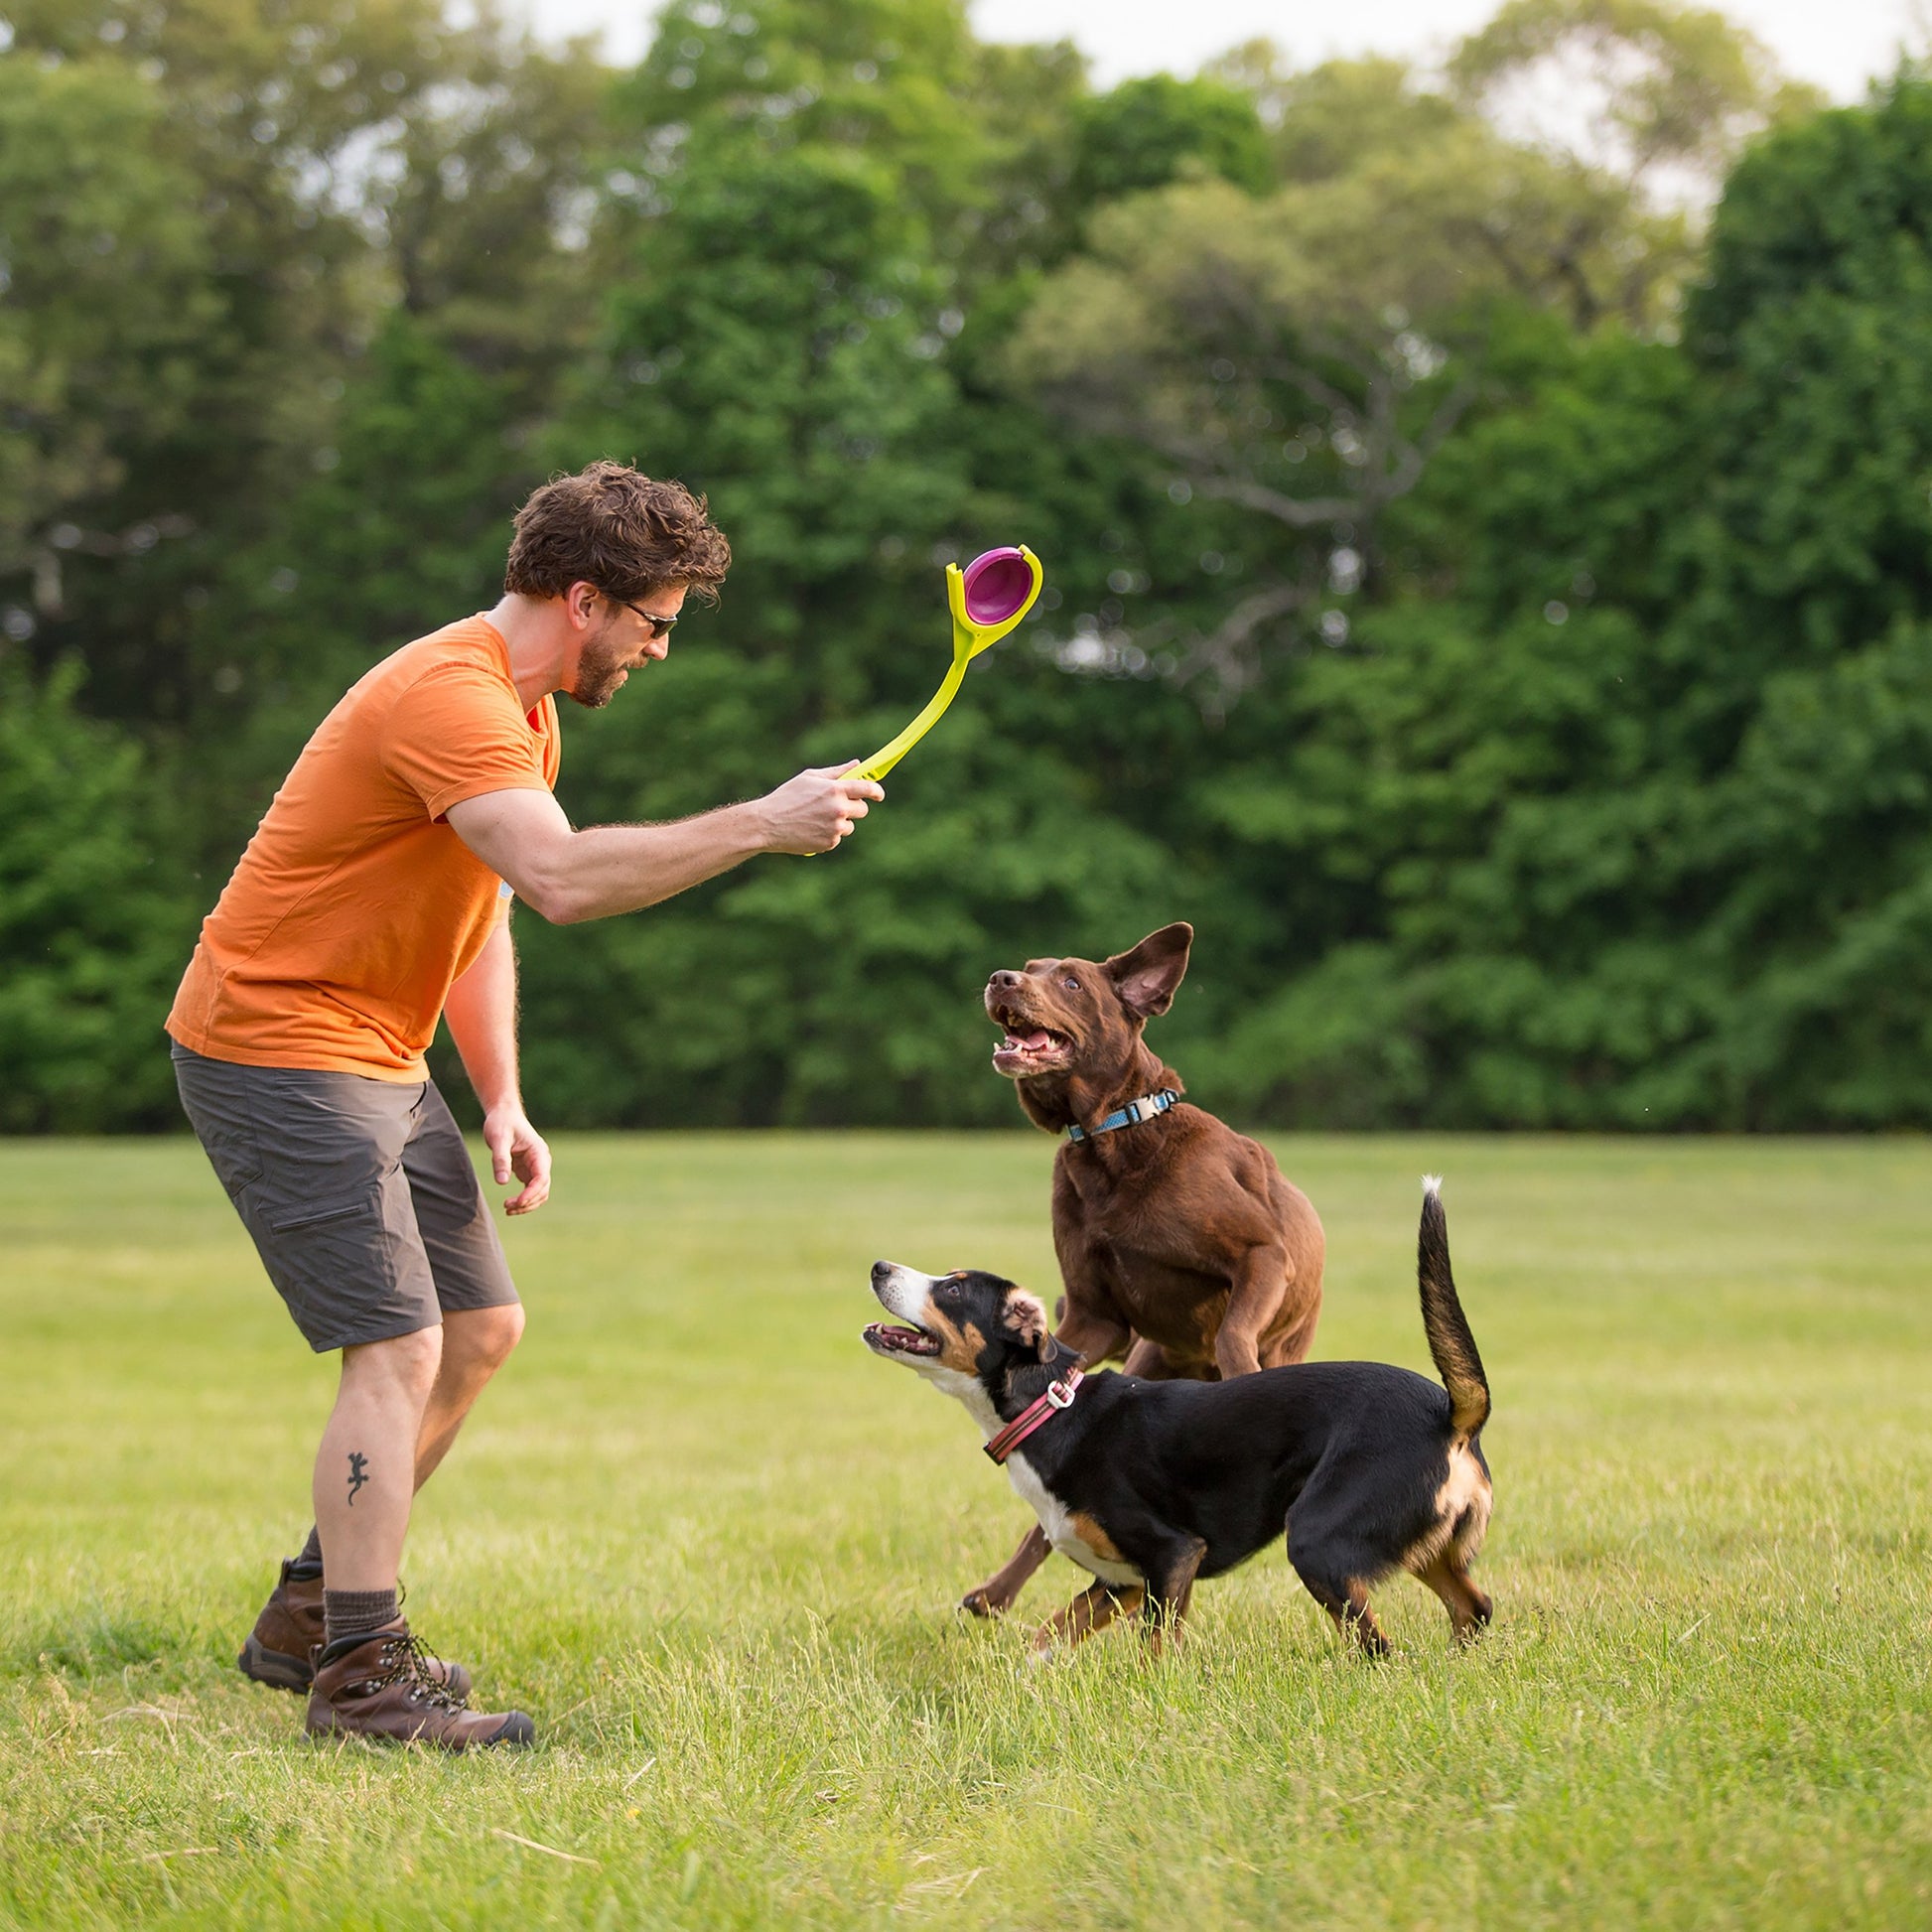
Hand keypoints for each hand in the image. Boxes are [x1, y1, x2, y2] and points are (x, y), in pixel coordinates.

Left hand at [483, 1103, 551, 1215]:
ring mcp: (536, 1167)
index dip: (531, 1193)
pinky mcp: (527, 1170)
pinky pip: (530, 1190)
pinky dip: (523, 1200)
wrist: (503, 1114)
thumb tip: (502, 1182)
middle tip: (507, 1208)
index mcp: (538, 1152)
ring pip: (539, 1192)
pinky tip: (510, 1204)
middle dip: (528, 1202)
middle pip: (543, 1189)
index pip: (542, 1178)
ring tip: (508, 1209)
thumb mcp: (498, 1139)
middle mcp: (541, 1161)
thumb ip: (501, 1160)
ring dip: (527, 1204)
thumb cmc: (502, 1123)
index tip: (517, 1202)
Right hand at [759, 762, 885, 854]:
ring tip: (817, 818)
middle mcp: (838, 809)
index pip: (867, 789)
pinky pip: (837, 838)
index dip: (877, 791)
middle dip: (855, 807)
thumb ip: (836, 772)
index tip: (878, 794)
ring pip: (849, 825)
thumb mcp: (810, 778)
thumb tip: (856, 764)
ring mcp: (835, 828)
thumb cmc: (787, 796)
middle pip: (862, 810)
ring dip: (840, 822)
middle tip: (839, 805)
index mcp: (835, 789)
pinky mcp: (829, 843)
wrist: (767, 824)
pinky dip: (829, 834)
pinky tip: (811, 829)